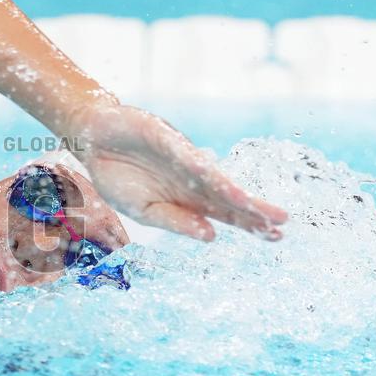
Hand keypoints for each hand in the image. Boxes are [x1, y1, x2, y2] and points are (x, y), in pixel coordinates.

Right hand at [74, 104, 286, 240]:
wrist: (93, 141)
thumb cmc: (118, 176)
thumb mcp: (143, 210)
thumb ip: (175, 221)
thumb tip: (211, 236)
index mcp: (188, 199)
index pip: (226, 214)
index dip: (250, 224)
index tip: (275, 237)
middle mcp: (192, 179)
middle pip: (228, 198)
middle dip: (254, 211)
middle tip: (281, 224)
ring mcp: (181, 158)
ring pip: (213, 178)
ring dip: (234, 193)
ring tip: (258, 208)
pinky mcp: (165, 138)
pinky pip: (184, 156)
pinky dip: (200, 169)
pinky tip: (216, 182)